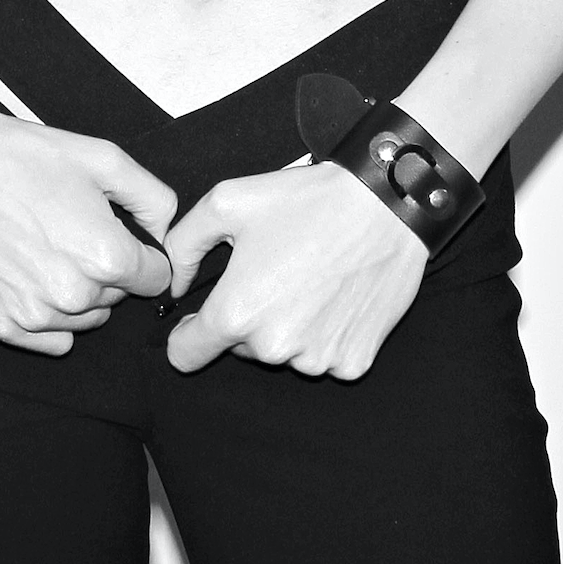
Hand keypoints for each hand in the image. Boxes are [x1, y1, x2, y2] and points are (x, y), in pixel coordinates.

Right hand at [0, 95, 176, 355]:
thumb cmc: (25, 158)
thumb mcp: (104, 159)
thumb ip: (155, 199)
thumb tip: (168, 234)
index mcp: (106, 257)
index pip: (157, 279)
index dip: (144, 253)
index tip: (118, 233)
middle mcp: (73, 297)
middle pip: (119, 298)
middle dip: (108, 270)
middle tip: (73, 230)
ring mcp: (34, 316)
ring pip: (86, 320)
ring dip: (79, 293)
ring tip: (48, 247)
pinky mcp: (1, 324)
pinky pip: (51, 340)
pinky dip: (49, 316)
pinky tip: (30, 274)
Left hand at [163, 161, 427, 378]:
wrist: (385, 206)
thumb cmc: (306, 201)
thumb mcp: (226, 202)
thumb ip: (183, 244)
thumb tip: (176, 282)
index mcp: (237, 313)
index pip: (185, 356)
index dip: (187, 334)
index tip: (200, 317)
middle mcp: (274, 348)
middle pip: (239, 349)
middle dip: (247, 318)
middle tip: (273, 273)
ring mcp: (318, 360)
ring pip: (283, 353)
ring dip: (287, 326)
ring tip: (309, 279)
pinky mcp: (354, 361)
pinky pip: (324, 357)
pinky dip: (325, 334)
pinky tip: (336, 295)